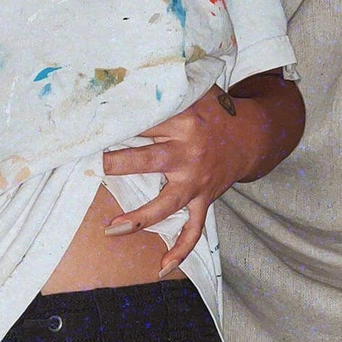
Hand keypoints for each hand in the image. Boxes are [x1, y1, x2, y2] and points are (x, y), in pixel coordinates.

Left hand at [101, 76, 298, 275]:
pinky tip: (161, 266)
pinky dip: (180, 249)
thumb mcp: (195, 90)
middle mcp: (189, 153)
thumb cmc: (215, 111)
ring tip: (111, 229)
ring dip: (139, 217)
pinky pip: (194, 229)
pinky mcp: (204, 199)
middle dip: (117, 164)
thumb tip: (127, 75)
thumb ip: (166, 87)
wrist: (253, 135)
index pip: (143, 123)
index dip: (115, 125)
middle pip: (148, 161)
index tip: (88, 129)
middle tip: (91, 167)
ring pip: (166, 203)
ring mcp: (196, 181)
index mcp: (183, 121)